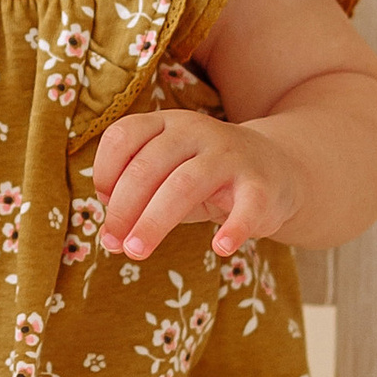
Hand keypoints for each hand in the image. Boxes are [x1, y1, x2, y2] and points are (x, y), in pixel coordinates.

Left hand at [91, 110, 301, 262]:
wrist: (273, 168)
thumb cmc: (203, 178)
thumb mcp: (166, 176)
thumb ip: (136, 198)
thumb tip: (110, 236)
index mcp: (165, 124)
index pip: (122, 137)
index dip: (103, 173)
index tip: (103, 208)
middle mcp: (195, 131)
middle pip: (148, 166)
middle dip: (124, 209)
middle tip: (114, 245)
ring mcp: (229, 155)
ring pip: (185, 184)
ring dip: (155, 222)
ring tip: (137, 252)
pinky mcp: (261, 184)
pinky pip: (247, 205)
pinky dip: (234, 228)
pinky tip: (220, 248)